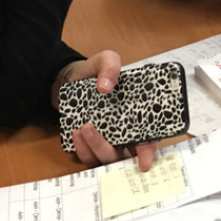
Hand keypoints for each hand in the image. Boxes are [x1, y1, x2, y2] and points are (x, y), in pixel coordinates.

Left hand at [58, 51, 156, 169]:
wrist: (72, 80)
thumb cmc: (96, 72)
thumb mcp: (106, 59)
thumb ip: (110, 65)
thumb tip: (106, 87)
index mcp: (138, 114)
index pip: (149, 138)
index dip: (149, 151)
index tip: (144, 162)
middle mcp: (126, 132)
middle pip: (125, 155)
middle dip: (109, 149)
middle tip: (90, 128)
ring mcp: (108, 142)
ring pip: (106, 160)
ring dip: (94, 147)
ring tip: (81, 127)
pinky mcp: (91, 147)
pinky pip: (89, 159)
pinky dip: (82, 149)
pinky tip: (75, 132)